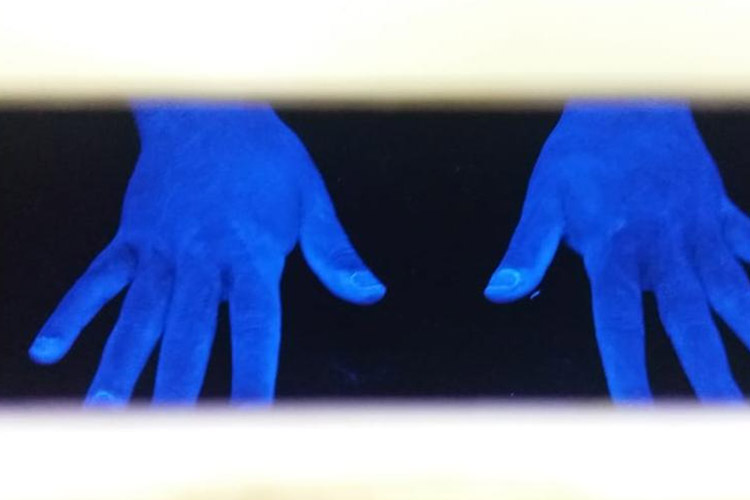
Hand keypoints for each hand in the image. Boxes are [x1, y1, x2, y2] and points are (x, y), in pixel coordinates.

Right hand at [29, 102, 385, 403]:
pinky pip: (96, 280)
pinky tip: (48, 350)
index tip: (254, 416)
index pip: (256, 323)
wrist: (207, 105)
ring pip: (137, 313)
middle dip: (179, 383)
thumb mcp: (310, 197)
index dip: (254, 371)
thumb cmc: (265, 154)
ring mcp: (160, 248)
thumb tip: (371, 292)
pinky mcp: (130, 237)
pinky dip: (71, 313)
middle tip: (169, 431)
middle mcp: (201, 257)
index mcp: (251, 252)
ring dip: (121, 362)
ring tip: (105, 408)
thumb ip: (334, 251)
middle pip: (189, 329)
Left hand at [484, 100, 749, 400]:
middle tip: (722, 414)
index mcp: (614, 249)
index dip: (627, 367)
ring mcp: (698, 230)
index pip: (619, 320)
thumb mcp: (543, 198)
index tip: (634, 412)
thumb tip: (499, 292)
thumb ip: (527, 248)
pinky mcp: (720, 211)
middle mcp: (662, 247)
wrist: (628, 98)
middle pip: (688, 318)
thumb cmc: (581, 152)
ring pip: (734, 290)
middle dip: (707, 371)